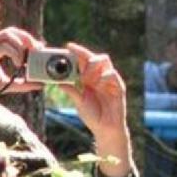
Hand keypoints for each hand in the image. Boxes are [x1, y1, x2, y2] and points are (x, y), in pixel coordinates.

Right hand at [0, 26, 44, 97]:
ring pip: (7, 36)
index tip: (39, 48)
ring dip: (21, 46)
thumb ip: (23, 83)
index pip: (13, 35)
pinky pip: (1, 46)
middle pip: (11, 31)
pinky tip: (18, 63)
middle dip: (27, 38)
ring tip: (25, 60)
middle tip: (37, 49)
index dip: (27, 39)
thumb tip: (40, 84)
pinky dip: (13, 53)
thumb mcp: (8, 83)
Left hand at [58, 42, 130, 176]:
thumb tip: (58, 81)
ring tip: (84, 76)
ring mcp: (110, 80)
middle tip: (75, 61)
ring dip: (93, 64)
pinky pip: (113, 74)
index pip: (84, 60)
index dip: (77, 52)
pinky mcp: (119, 87)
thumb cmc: (93, 115)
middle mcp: (100, 76)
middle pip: (95, 56)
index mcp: (89, 77)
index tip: (68, 47)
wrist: (105, 129)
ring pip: (105, 61)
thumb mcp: (78, 101)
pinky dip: (104, 75)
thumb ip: (70, 90)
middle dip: (84, 55)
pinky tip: (97, 82)